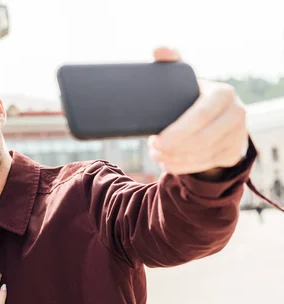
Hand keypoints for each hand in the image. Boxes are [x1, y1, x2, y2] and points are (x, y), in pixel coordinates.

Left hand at [148, 47, 248, 176]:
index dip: (178, 131)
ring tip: (156, 155)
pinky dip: (183, 167)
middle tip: (153, 148)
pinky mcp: (233, 153)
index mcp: (223, 93)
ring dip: (175, 159)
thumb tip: (158, 50)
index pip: (201, 115)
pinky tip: (168, 163)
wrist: (217, 115)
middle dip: (173, 149)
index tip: (156, 140)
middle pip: (202, 139)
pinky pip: (205, 165)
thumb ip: (170, 62)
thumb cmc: (192, 95)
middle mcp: (237, 113)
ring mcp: (238, 135)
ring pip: (203, 155)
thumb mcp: (183, 78)